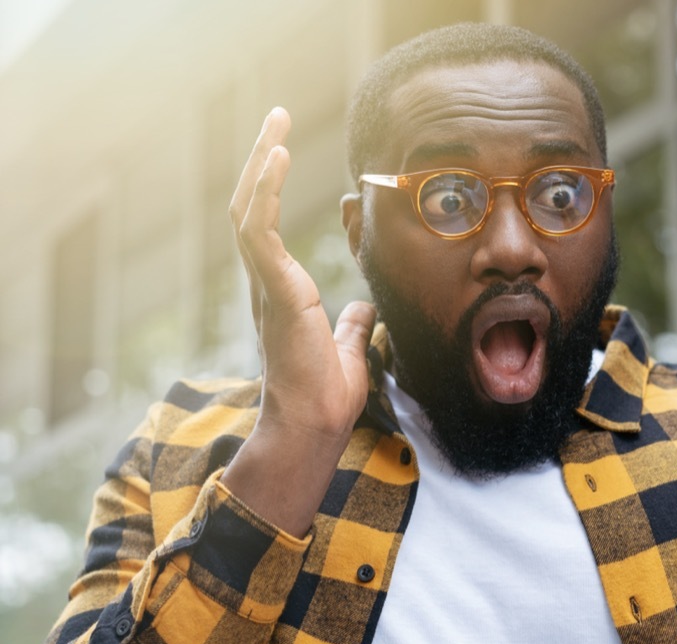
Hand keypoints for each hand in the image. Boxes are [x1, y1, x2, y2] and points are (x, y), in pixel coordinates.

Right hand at [222, 108, 376, 534]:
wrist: (314, 425)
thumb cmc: (326, 396)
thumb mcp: (348, 350)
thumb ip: (352, 327)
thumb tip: (364, 311)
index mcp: (281, 291)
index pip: (265, 226)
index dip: (269, 187)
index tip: (280, 151)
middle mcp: (266, 282)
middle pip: (249, 206)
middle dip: (260, 160)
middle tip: (274, 119)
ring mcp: (267, 285)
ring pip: (247, 209)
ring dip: (259, 163)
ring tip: (274, 123)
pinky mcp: (275, 290)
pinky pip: (258, 229)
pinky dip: (263, 190)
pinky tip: (276, 157)